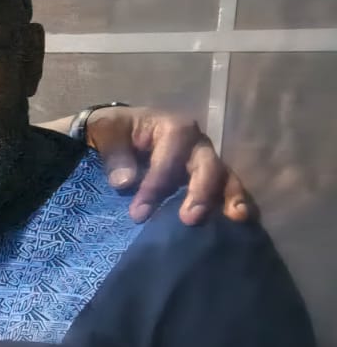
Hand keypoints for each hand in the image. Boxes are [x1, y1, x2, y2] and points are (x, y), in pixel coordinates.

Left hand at [84, 107, 256, 225]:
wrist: (124, 131)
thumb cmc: (117, 130)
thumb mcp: (108, 132)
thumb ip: (115, 154)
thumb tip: (125, 181)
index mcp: (173, 127)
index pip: (170, 156)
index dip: (157, 183)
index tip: (139, 213)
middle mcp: (196, 142)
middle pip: (206, 164)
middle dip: (200, 192)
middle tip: (189, 219)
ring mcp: (205, 159)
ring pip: (223, 176)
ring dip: (230, 197)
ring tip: (236, 217)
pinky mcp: (207, 176)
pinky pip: (224, 188)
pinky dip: (231, 202)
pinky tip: (238, 220)